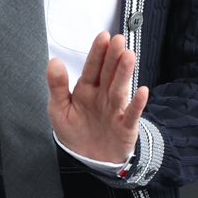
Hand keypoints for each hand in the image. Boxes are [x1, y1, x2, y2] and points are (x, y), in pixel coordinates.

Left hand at [47, 31, 148, 164]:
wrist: (90, 160)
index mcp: (86, 89)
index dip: (98, 53)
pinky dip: (137, 104)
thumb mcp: (59, 109)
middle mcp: (103, 96)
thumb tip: (54, 61)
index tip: (103, 37)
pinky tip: (143, 91)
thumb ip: (57, 86)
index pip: (92, 67)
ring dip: (125, 73)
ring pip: (120, 89)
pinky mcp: (126, 126)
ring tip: (129, 57)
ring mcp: (116, 109)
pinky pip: (132, 113)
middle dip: (113, 57)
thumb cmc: (75, 132)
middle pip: (109, 74)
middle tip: (119, 40)